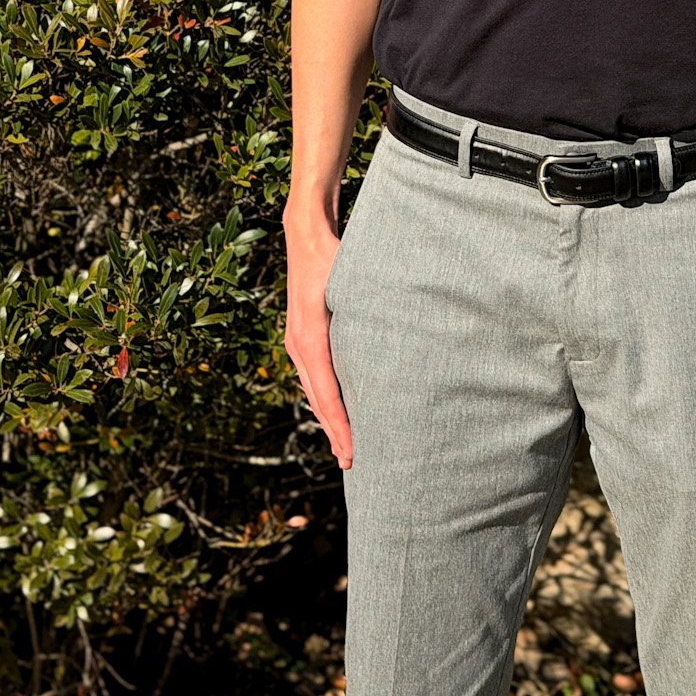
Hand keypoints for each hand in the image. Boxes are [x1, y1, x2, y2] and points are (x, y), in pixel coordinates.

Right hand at [282, 208, 352, 469]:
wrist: (306, 232)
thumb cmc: (334, 254)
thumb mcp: (351, 281)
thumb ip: (368, 309)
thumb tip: (398, 333)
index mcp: (310, 338)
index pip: (326, 394)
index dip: (340, 425)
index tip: (353, 451)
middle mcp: (299, 345)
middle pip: (318, 400)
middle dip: (335, 432)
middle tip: (353, 463)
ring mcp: (297, 342)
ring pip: (315, 391)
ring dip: (330, 419)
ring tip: (346, 446)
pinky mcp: (302, 336)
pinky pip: (314, 377)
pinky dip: (325, 399)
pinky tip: (338, 410)